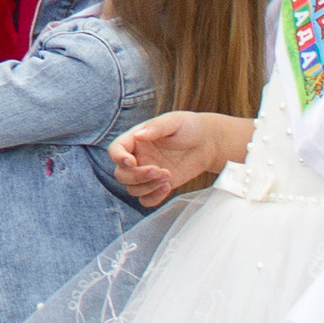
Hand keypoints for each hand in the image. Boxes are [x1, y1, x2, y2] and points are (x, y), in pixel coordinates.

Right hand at [108, 108, 254, 209]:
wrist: (207, 143)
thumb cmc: (189, 127)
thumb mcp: (174, 122)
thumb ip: (156, 127)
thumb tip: (139, 135)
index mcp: (134, 140)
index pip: (115, 151)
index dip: (118, 158)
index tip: (132, 162)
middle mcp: (137, 158)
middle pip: (121, 175)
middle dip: (138, 176)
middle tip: (159, 170)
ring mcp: (146, 174)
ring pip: (132, 189)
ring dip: (148, 187)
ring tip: (168, 175)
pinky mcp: (158, 186)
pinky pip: (145, 200)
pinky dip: (153, 198)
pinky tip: (168, 187)